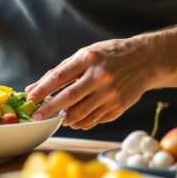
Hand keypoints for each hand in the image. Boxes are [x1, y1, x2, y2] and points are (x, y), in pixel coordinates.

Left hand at [26, 38, 155, 129]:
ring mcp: (110, 94)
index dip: (42, 90)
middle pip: (68, 98)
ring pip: (80, 114)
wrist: (146, 60)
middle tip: (37, 117)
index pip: (59, 77)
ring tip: (58, 118)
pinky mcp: (118, 107)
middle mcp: (100, 76)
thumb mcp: (85, 55)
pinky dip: (81, 122)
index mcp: (89, 59)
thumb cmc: (109, 56)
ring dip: (65, 118)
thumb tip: (32, 88)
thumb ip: (59, 71)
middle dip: (49, 109)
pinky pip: (94, 120)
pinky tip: (75, 119)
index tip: (30, 99)